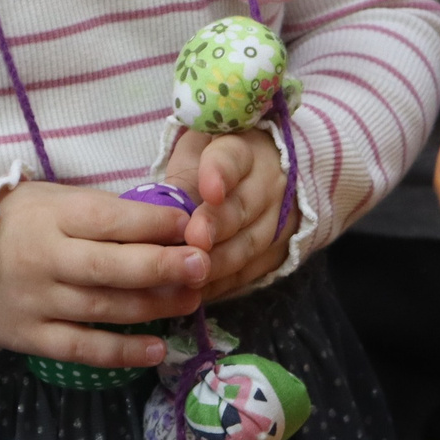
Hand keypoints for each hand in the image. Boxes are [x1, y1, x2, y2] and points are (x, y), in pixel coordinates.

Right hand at [0, 181, 206, 365]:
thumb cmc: (20, 224)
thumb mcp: (54, 199)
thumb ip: (103, 211)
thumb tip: (169, 219)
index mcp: (53, 216)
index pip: (109, 219)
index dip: (153, 223)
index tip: (190, 225)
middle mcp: (45, 259)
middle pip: (109, 267)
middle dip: (161, 267)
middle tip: (201, 266)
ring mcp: (37, 301)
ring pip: (102, 308)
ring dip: (152, 308)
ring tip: (191, 302)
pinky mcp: (31, 337)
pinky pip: (81, 348)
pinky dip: (120, 352)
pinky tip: (156, 350)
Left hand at [163, 128, 294, 302]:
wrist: (266, 176)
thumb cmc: (215, 161)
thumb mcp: (196, 152)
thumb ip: (184, 175)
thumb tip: (162, 208)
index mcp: (244, 149)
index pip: (233, 158)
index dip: (221, 173)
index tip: (209, 190)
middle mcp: (268, 183)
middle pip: (244, 206)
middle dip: (219, 224)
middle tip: (194, 238)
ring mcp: (278, 219)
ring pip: (250, 243)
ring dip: (220, 261)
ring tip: (191, 273)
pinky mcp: (277, 251)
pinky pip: (251, 271)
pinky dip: (224, 283)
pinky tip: (198, 290)